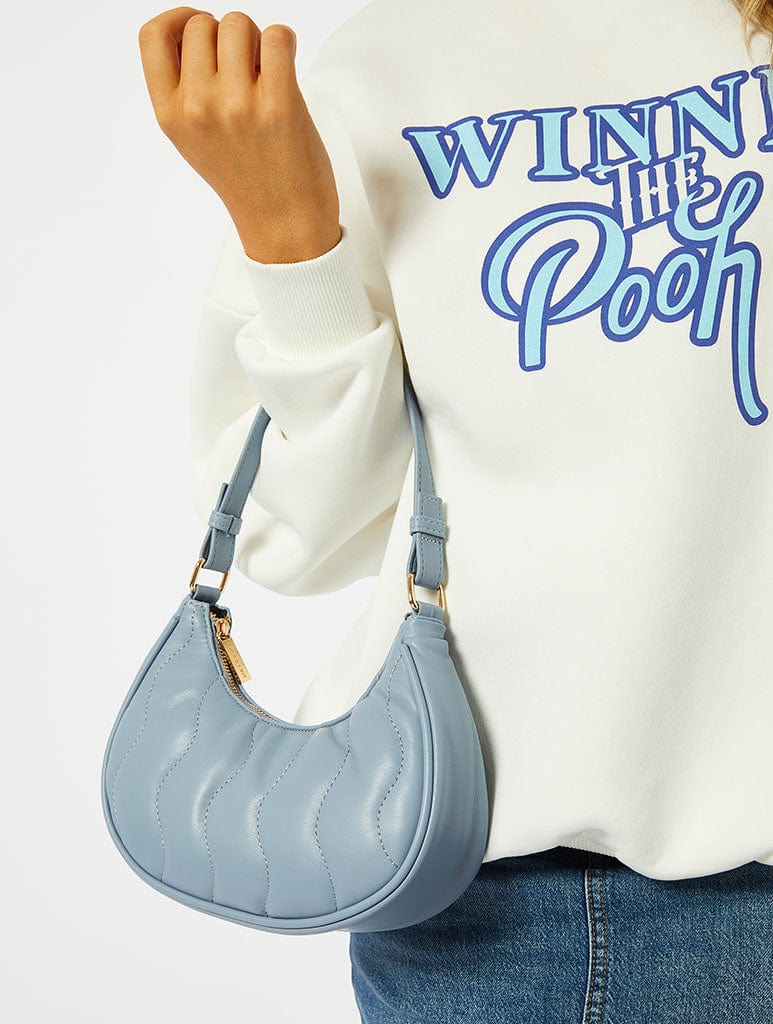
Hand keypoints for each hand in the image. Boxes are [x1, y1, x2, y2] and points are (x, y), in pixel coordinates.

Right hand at [138, 7, 341, 262]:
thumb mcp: (193, 139)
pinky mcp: (279, 105)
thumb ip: (183, 88)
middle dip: (228, 36)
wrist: (284, 226)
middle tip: (245, 70)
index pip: (153, 35)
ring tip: (265, 75)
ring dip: (257, 40)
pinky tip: (284, 68)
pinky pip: (278, 36)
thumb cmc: (245, 179)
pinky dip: (284, 42)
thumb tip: (192, 26)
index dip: (180, 19)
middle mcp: (198, 108)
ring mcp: (237, 105)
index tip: (200, 29)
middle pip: (204, 24)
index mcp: (170, 115)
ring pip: (240, 24)